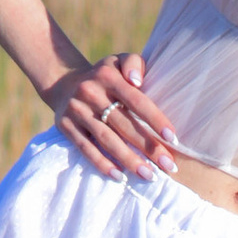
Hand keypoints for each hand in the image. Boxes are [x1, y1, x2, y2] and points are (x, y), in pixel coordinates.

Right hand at [47, 50, 177, 181]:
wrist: (63, 82)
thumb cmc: (104, 75)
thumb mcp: (119, 60)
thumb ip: (133, 64)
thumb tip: (137, 81)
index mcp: (108, 76)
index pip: (137, 101)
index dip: (156, 120)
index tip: (173, 139)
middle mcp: (90, 92)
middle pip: (124, 124)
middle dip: (148, 147)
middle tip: (169, 166)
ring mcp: (76, 110)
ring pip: (106, 140)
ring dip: (129, 160)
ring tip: (149, 175)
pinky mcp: (65, 126)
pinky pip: (85, 149)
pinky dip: (103, 164)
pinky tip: (120, 176)